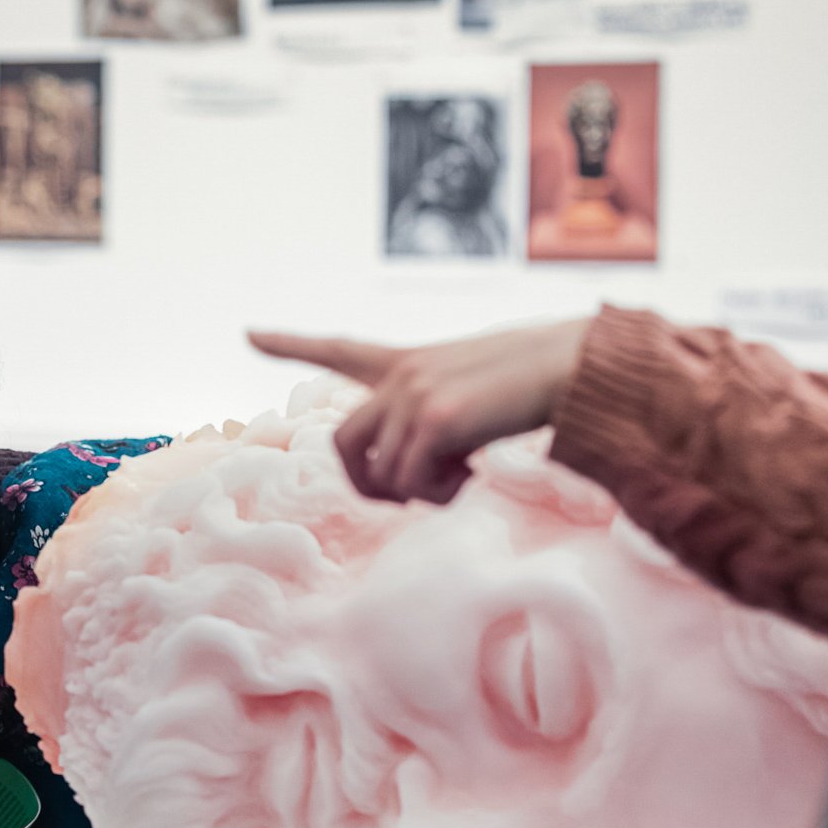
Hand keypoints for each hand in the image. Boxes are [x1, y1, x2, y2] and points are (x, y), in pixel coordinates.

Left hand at [248, 318, 590, 504]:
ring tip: (462, 476)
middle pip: (342, 445)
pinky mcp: (434, 419)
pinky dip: (439, 494)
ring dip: (417, 493)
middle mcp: (402, 374)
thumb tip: (408, 477)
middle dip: (367, 483)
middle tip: (415, 494)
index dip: (291, 344)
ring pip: (378, 473)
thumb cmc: (540, 384)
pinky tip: (474, 473)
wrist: (578, 366)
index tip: (250, 333)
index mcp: (410, 362)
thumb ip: (434, 420)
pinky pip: (410, 482)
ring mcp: (414, 395)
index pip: (339, 348)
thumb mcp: (475, 393)